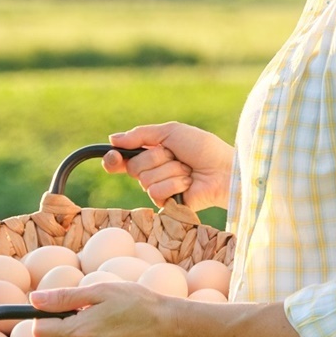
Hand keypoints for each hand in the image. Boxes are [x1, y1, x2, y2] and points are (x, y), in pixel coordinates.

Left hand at [30, 284, 178, 336]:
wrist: (167, 327)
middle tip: (94, 314)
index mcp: (79, 332)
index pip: (38, 330)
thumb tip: (33, 299)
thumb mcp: (100, 291)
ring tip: (105, 327)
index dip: (46, 317)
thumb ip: (63, 297)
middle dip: (67, 326)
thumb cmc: (135, 302)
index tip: (62, 309)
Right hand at [104, 122, 232, 210]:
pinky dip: (174, 184)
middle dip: (155, 157)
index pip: (123, 159)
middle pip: (134, 167)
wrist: (223, 169)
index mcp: (152, 153)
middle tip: (175, 156)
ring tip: (187, 170)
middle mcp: (153, 171)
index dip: (114, 159)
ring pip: (145, 180)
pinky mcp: (168, 204)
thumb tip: (112, 139)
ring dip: (169, 170)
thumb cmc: (203, 148)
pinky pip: (156, 192)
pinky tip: (188, 183)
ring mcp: (160, 188)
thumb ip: (141, 134)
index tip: (113, 155)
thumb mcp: (171, 132)